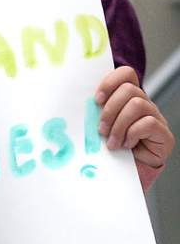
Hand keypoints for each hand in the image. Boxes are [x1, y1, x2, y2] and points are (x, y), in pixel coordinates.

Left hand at [96, 66, 173, 187]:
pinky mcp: (164, 133)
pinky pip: (148, 123)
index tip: (96, 100)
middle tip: (101, 129)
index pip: (126, 74)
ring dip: (119, 125)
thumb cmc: (112, 143)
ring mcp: (156, 117)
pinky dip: (132, 134)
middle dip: (110, 110)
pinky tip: (127, 144)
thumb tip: (79, 103)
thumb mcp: (101, 123)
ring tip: (112, 141)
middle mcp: (145, 103)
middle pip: (129, 89)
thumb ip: (96, 110)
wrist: (129, 169)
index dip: (110, 82)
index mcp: (129, 96)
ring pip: (137, 105)